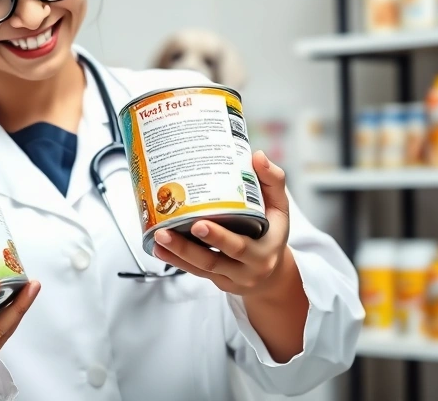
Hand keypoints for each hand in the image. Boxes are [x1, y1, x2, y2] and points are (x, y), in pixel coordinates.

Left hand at [151, 150, 292, 297]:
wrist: (273, 272)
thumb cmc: (272, 233)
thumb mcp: (280, 208)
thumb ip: (272, 181)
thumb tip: (257, 156)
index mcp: (264, 250)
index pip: (241, 246)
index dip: (219, 237)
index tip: (199, 223)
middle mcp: (247, 269)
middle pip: (214, 261)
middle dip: (188, 248)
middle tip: (166, 232)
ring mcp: (230, 278)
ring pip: (200, 268)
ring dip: (176, 253)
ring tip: (158, 237)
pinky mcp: (217, 281)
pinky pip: (194, 272)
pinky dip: (175, 261)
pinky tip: (158, 249)